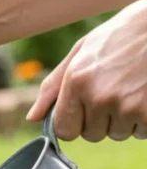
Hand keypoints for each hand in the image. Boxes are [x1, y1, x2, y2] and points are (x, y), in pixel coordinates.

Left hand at [27, 0, 146, 140]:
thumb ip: (53, 87)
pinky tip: (146, 95)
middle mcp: (99, 96)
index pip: (65, 130)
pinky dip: (145, 119)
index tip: (85, 110)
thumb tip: (32, 118)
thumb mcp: (82, 51)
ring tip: (134, 89)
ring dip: (125, 119)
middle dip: (101, 120)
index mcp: (77, 82)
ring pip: (119, 134)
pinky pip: (142, 132)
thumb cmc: (123, 34)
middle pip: (92, 135)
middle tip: (115, 92)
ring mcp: (127, 106)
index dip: (75, 123)